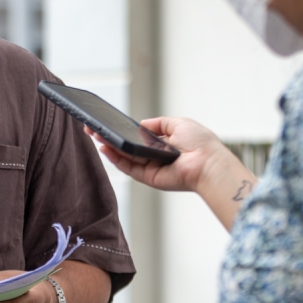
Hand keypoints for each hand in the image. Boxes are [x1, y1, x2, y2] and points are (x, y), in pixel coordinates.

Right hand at [89, 117, 233, 194]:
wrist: (209, 163)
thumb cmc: (200, 143)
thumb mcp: (178, 124)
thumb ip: (157, 124)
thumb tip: (140, 124)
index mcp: (163, 144)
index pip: (137, 137)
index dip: (122, 131)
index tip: (108, 124)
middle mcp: (156, 157)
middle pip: (128, 148)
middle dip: (110, 138)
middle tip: (93, 130)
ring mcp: (151, 168)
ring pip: (125, 157)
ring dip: (109, 147)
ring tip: (95, 135)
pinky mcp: (149, 178)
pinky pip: (129, 168)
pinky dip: (116, 160)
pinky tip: (106, 149)